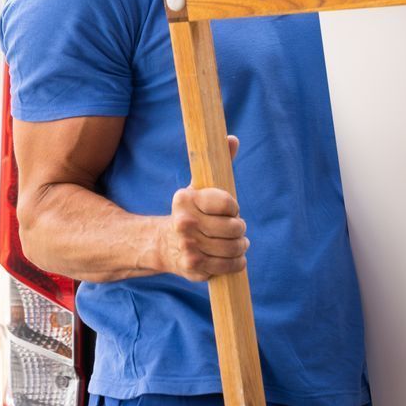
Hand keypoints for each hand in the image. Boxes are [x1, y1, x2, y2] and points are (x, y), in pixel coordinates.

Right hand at [158, 135, 246, 281]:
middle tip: (236, 229)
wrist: (165, 244)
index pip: (228, 203)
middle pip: (234, 227)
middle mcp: (183, 222)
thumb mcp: (201, 187)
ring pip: (233, 247)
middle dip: (239, 229)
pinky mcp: (192, 266)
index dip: (234, 208)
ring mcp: (187, 246)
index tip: (231, 209)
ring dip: (240, 247)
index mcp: (185, 198)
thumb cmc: (193, 211)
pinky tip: (234, 258)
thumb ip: (219, 163)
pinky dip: (236, 263)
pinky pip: (227, 266)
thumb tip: (232, 139)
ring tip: (237, 243)